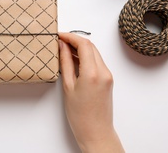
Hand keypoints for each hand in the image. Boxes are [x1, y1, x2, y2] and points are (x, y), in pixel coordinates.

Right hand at [59, 32, 123, 152]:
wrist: (96, 131)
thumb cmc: (80, 115)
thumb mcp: (68, 86)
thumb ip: (66, 63)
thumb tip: (62, 47)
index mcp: (93, 73)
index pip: (83, 45)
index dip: (70, 37)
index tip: (59, 35)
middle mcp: (104, 71)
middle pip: (90, 46)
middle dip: (75, 40)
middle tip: (60, 41)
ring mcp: (108, 75)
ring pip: (94, 52)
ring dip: (80, 48)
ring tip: (64, 49)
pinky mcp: (108, 79)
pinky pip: (96, 61)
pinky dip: (85, 56)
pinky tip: (74, 59)